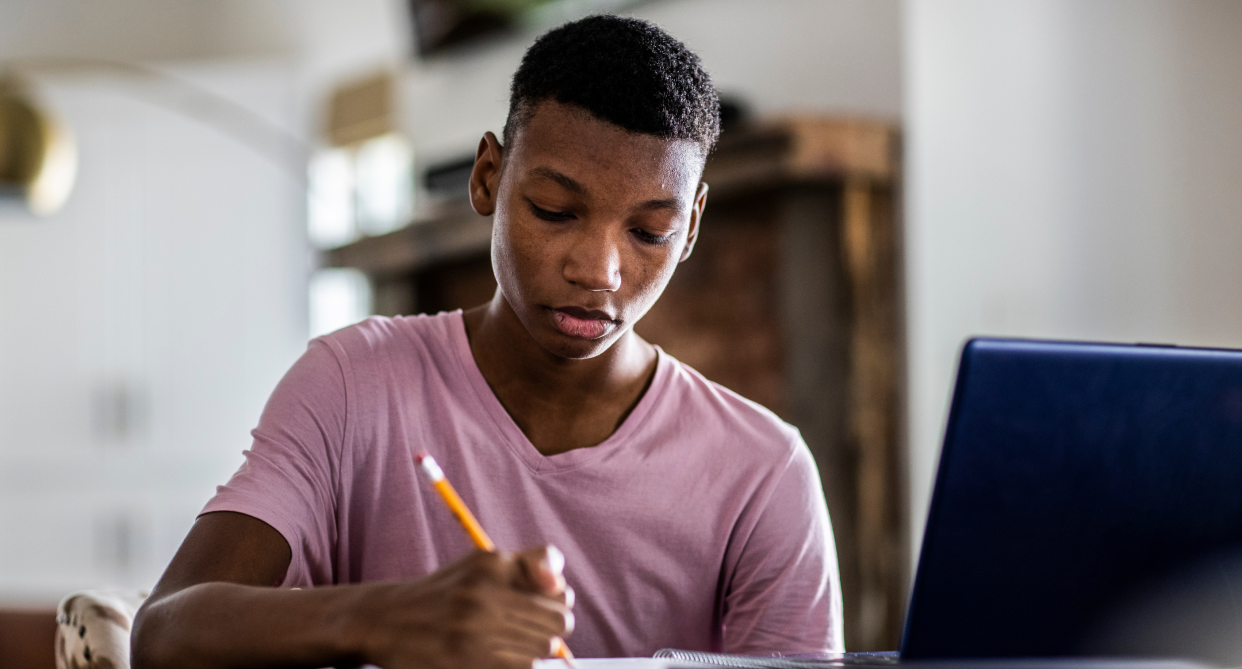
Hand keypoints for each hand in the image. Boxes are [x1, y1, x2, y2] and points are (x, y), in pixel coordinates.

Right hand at [354, 545, 574, 668]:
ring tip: (505, 645)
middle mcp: (482, 594)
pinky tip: (493, 659)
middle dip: (550, 630)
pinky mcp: (463, 663)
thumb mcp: (484, 564)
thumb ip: (533, 563)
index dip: (555, 602)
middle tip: (525, 631)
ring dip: (531, 651)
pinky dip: (513, 666)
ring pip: (541, 651)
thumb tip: (560, 586)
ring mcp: (472, 631)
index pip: (560, 591)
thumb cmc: (447, 592)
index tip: (539, 605)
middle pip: (557, 624)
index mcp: (492, 564)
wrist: (385, 620)